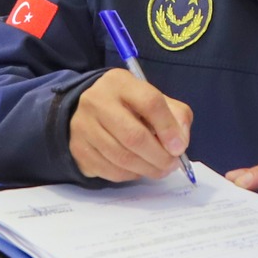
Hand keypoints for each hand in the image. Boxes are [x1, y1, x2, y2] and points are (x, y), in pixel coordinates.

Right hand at [69, 71, 193, 182]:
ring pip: (121, 157)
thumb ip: (175, 116)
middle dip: (159, 156)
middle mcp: (97, 101)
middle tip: (171, 164)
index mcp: (120, 82)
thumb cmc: (128, 105)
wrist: (88, 111)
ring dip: (147, 169)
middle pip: (134, 136)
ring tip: (160, 169)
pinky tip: (138, 169)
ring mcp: (83, 126)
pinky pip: (110, 170)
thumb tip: (180, 144)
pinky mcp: (78, 149)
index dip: (168, 128)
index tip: (179, 147)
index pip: (149, 102)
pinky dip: (130, 175)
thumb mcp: (154, 99)